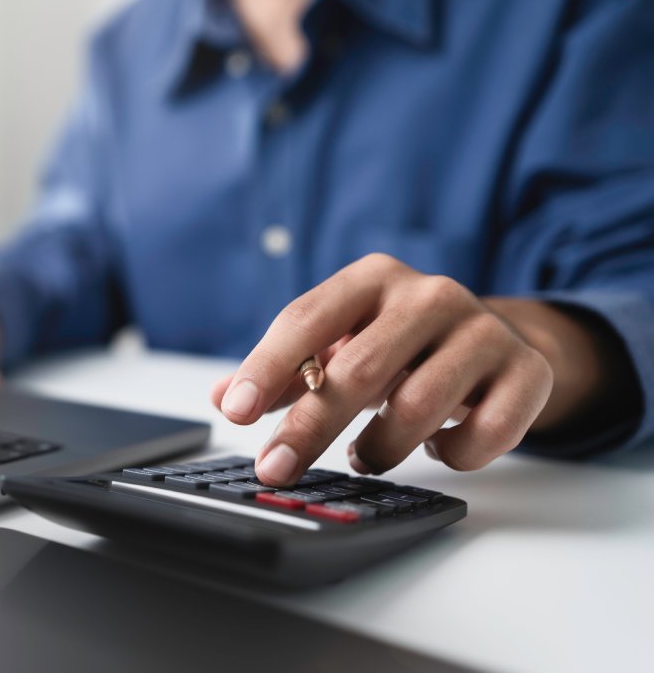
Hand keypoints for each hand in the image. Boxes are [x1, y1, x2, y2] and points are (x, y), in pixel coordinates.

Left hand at [211, 254, 555, 484]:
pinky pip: (485, 431)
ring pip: (420, 405)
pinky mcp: (527, 371)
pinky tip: (436, 448)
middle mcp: (430, 294)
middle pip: (359, 369)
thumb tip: (220, 396)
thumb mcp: (340, 343)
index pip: (307, 318)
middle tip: (275, 468)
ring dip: (379, 448)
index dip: (267, 367)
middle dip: (309, 428)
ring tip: (362, 457)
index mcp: (372, 278)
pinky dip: (452, 454)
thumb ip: (285, 370)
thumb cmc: (396, 344)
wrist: (492, 338)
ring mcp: (484, 330)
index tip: (235, 412)